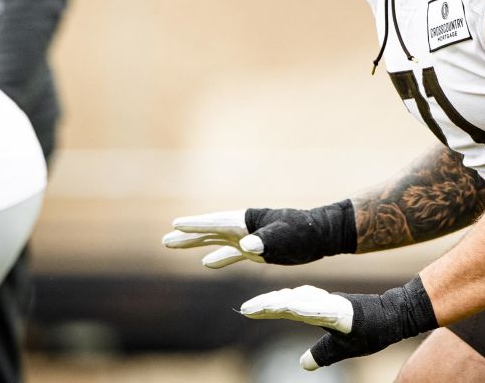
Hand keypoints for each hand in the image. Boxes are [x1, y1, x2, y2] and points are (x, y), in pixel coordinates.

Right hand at [162, 200, 356, 267]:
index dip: (196, 225)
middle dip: (188, 236)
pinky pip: (232, 253)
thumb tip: (245, 246)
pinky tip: (207, 264)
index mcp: (248, 221)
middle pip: (210, 230)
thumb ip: (265, 241)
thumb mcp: (284, 237)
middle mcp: (245, 228)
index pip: (216, 222)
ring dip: (197, 245)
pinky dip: (219, 257)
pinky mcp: (257, 250)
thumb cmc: (303, 233)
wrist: (320, 236)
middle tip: (164, 240)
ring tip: (173, 246)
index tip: (175, 224)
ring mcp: (249, 238)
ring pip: (217, 241)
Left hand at [239, 277, 437, 370]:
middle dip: (267, 305)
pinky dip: (307, 308)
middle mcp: (322, 304)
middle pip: (289, 302)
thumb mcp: (339, 348)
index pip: (286, 307)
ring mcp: (332, 306)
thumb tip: (303, 364)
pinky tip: (294, 308)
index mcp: (318, 310)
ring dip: (281, 304)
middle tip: (245, 309)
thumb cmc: (368, 329)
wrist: (395, 318)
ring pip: (302, 303)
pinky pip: (322, 310)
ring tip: (262, 307)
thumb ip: (321, 353)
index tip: (245, 310)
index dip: (266, 308)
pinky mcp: (344, 311)